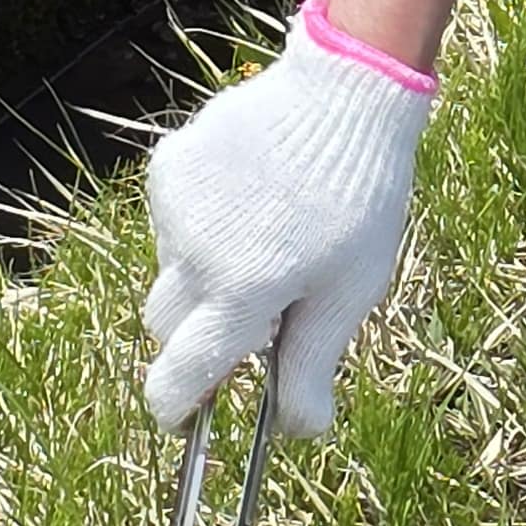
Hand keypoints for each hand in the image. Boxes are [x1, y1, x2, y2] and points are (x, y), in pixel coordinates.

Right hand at [143, 2, 434, 435]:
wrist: (348, 93)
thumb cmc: (361, 198)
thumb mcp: (350, 290)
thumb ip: (312, 365)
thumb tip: (295, 432)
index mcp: (241, 292)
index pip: (178, 378)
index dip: (176, 409)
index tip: (185, 416)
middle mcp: (196, 253)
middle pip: (165, 327)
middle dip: (197, 333)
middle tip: (254, 313)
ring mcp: (176, 206)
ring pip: (170, 270)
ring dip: (204, 272)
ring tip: (268, 235)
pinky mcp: (168, 165)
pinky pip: (172, 219)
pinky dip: (201, 223)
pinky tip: (251, 195)